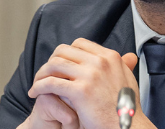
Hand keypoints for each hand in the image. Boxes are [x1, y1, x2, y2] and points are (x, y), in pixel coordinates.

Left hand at [23, 38, 154, 128]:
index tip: (60, 65)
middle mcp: (100, 62)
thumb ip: (123, 65)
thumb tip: (128, 56)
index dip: (66, 53)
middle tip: (45, 74)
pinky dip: (39, 87)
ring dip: (41, 74)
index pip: (79, 44)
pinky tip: (35, 93)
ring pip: (54, 64)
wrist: (127, 125)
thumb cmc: (126, 107)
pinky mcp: (80, 91)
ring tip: (37, 84)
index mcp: (110, 57)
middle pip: (64, 51)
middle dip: (50, 61)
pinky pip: (51, 83)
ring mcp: (90, 75)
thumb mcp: (129, 79)